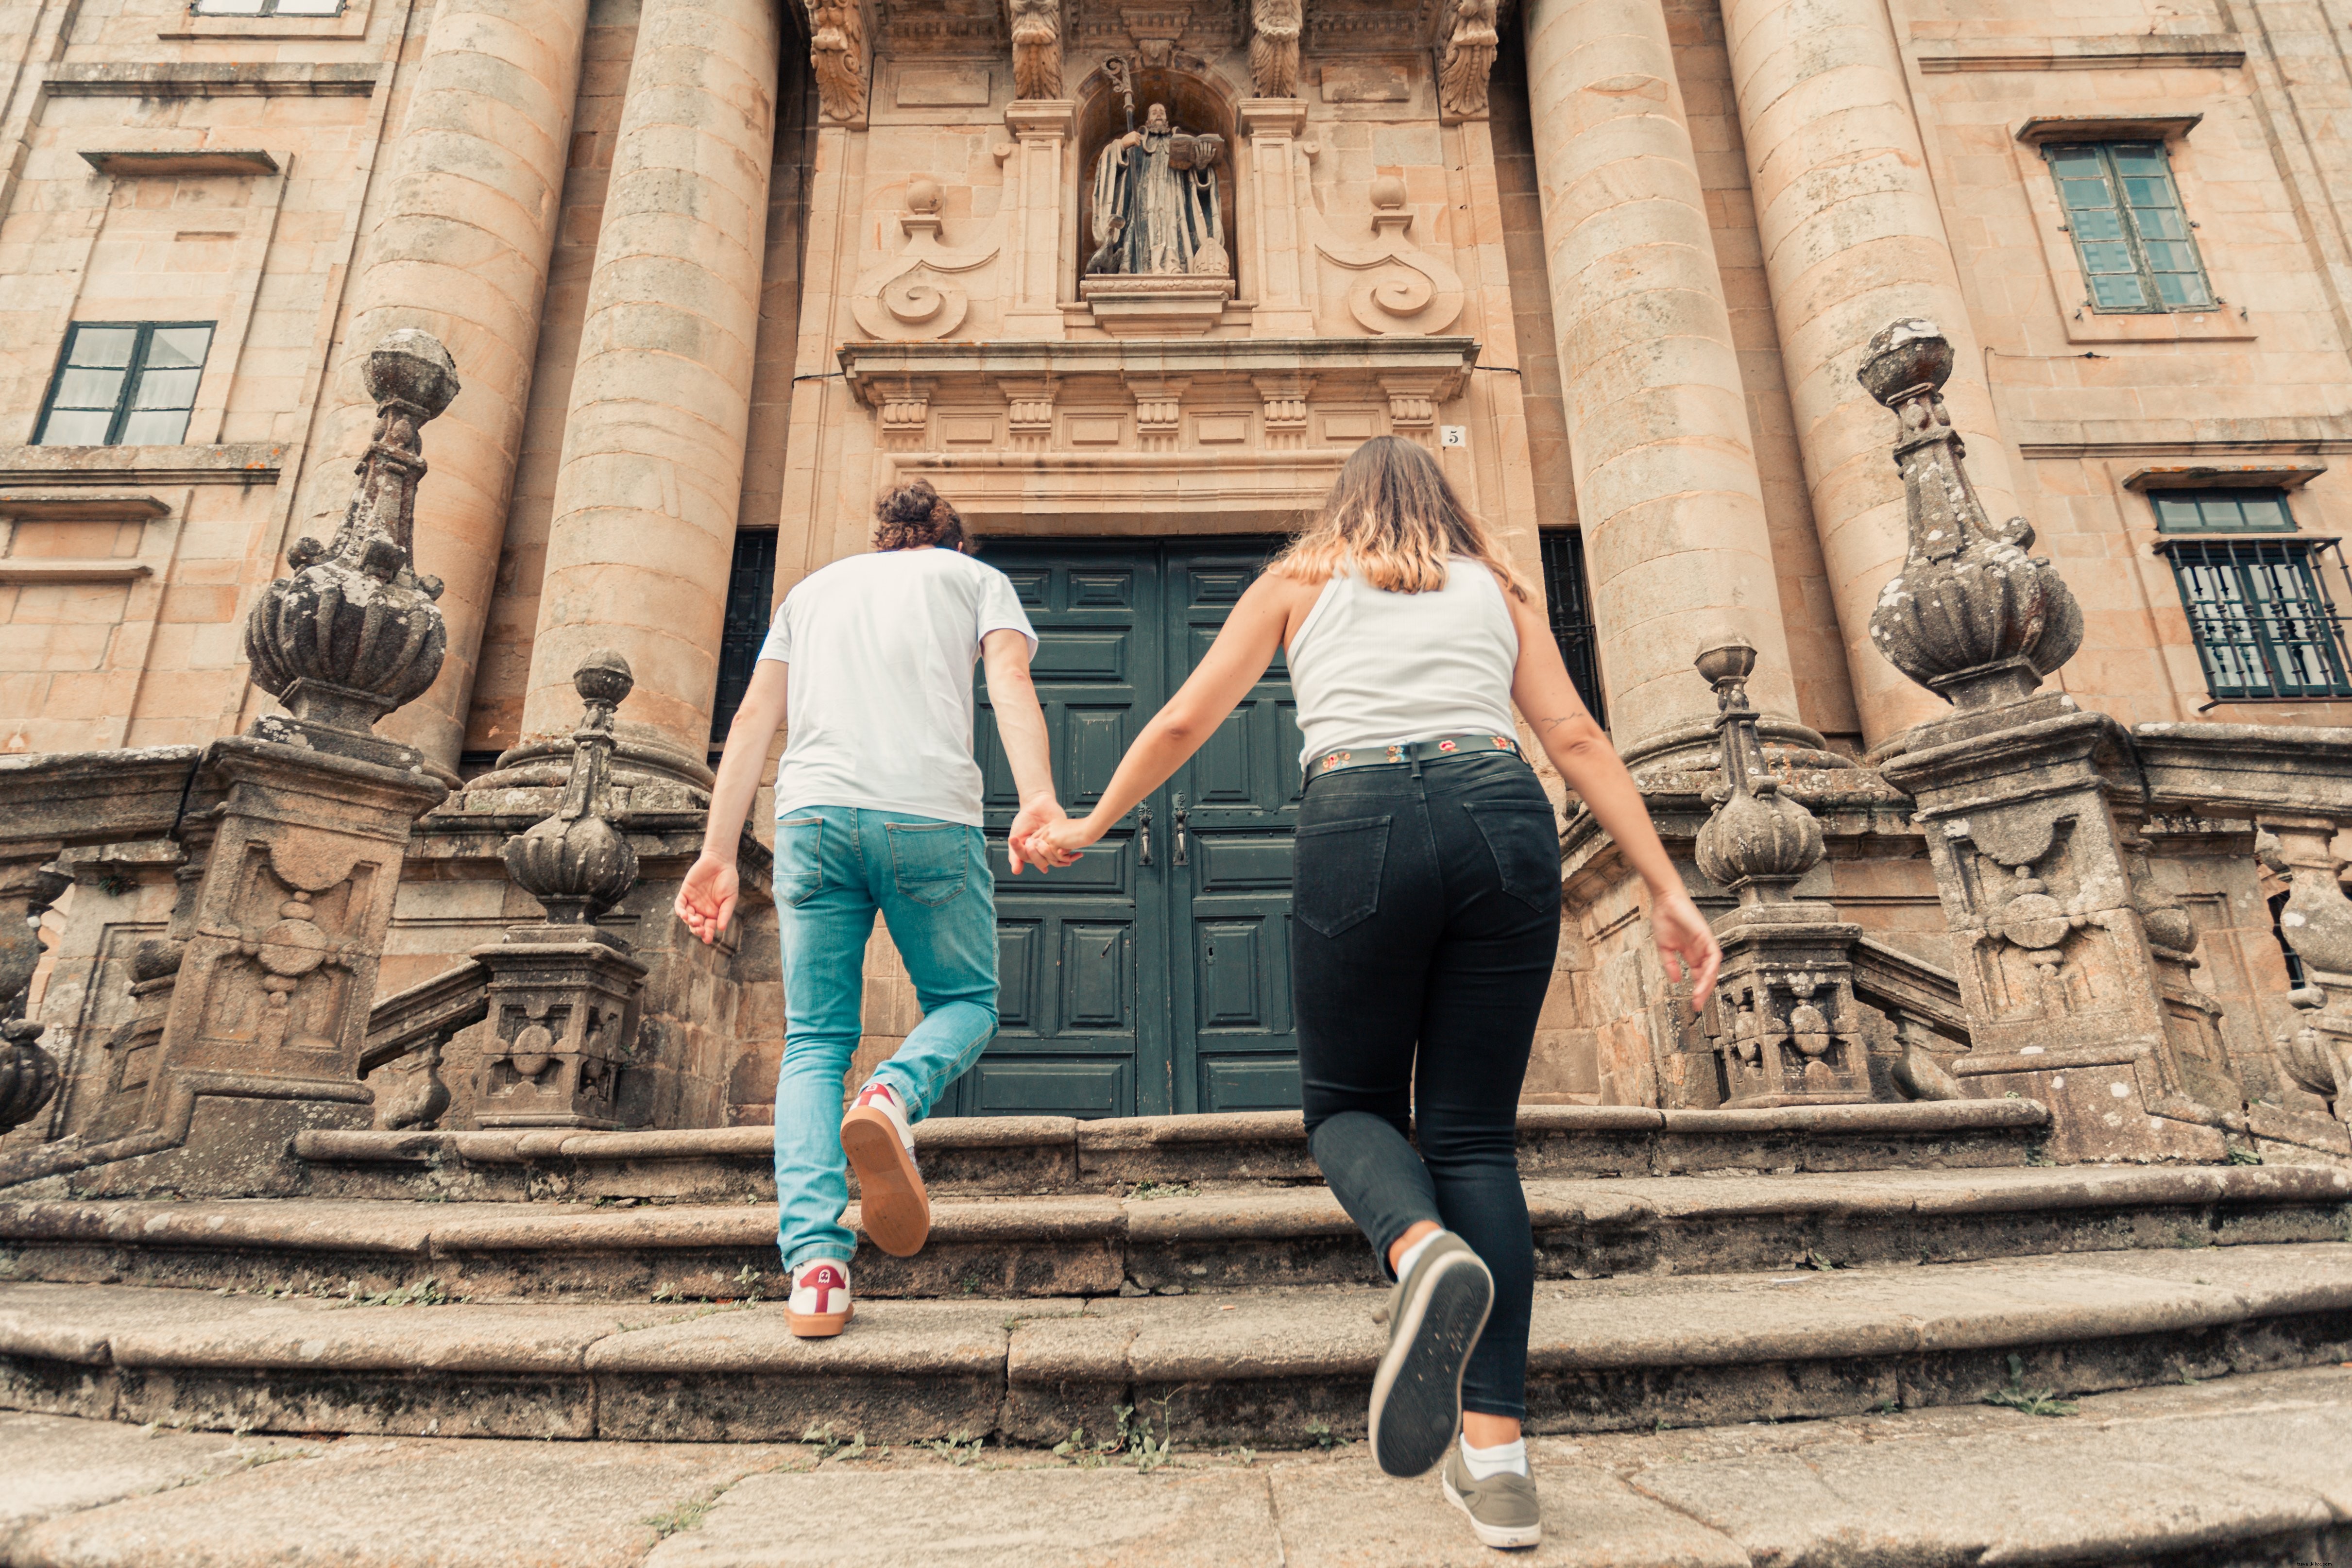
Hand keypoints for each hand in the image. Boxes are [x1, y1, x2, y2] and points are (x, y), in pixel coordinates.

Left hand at [675, 852, 738, 944]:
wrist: (720, 861)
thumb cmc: (728, 880)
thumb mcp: (730, 898)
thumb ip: (725, 913)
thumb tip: (722, 929)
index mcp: (713, 913)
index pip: (708, 927)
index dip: (707, 934)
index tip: (707, 940)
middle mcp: (702, 909)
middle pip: (696, 924)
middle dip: (697, 929)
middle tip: (700, 930)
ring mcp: (693, 901)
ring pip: (687, 916)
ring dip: (689, 921)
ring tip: (693, 921)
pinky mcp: (685, 892)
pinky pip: (679, 904)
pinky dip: (680, 910)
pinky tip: (683, 914)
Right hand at [1007, 794, 1073, 873]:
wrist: (1038, 806)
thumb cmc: (1025, 820)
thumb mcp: (1016, 835)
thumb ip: (1015, 853)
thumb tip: (1016, 872)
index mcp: (1028, 853)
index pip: (1025, 856)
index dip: (1019, 849)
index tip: (1013, 838)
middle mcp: (1041, 854)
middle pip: (1040, 862)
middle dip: (1036, 852)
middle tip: (1031, 840)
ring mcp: (1052, 850)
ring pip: (1054, 860)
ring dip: (1052, 854)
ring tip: (1045, 842)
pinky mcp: (1063, 844)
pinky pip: (1067, 854)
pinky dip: (1069, 855)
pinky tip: (1068, 850)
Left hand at [1026, 812, 1103, 863]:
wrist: (1090, 828)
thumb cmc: (1084, 831)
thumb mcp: (1068, 834)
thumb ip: (1059, 842)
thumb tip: (1057, 853)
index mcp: (1050, 826)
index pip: (1038, 841)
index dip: (1043, 852)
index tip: (1054, 860)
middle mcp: (1048, 830)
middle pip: (1040, 850)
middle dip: (1052, 860)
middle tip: (1066, 862)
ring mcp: (1049, 835)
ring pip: (1048, 856)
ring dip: (1061, 860)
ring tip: (1072, 859)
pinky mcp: (1054, 842)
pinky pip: (1057, 858)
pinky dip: (1068, 859)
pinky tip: (1078, 854)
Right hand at [1649, 883, 1721, 1012]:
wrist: (1665, 901)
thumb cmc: (1664, 920)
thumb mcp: (1665, 948)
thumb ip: (1670, 965)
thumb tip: (1675, 981)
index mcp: (1692, 954)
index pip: (1699, 976)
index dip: (1698, 990)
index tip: (1693, 1004)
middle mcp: (1701, 951)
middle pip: (1708, 975)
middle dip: (1704, 991)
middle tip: (1697, 1005)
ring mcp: (1705, 944)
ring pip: (1712, 968)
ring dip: (1707, 983)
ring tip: (1699, 995)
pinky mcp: (1706, 936)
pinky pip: (1714, 956)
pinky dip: (1710, 968)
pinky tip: (1704, 979)